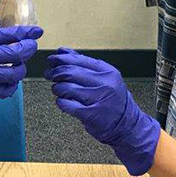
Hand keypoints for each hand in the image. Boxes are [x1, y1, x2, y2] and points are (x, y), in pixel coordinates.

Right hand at [0, 4, 41, 124]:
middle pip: (17, 53)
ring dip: (21, 67)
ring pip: (14, 73)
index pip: (10, 35)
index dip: (26, 33)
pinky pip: (4, 90)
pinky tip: (9, 80)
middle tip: (31, 45)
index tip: (36, 31)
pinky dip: (11, 85)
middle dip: (28, 48)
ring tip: (20, 63)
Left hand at [45, 47, 159, 175]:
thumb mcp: (104, 77)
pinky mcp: (90, 115)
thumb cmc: (112, 99)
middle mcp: (104, 84)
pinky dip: (60, 102)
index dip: (60, 59)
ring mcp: (98, 99)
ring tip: (57, 89)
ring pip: (66, 88)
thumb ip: (83, 63)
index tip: (51, 60)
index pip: (78, 59)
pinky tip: (62, 101)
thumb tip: (62, 51)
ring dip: (56, 87)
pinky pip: (67, 105)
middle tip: (49, 74)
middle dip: (55, 72)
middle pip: (70, 72)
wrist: (126, 125)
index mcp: (107, 71)